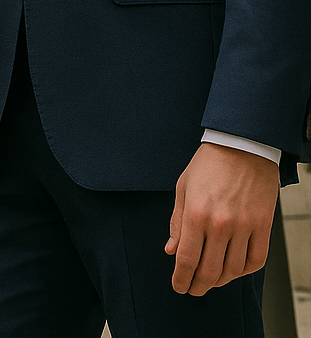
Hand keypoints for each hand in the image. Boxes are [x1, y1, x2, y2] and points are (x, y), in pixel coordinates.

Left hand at [166, 142, 277, 294]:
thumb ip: (177, 221)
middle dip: (198, 286)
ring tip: (212, 280)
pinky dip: (244, 271)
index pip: (187, 259)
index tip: (179, 286)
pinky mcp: (263, 225)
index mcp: (196, 213)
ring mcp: (244, 226)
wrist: (242, 144)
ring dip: (220, 281)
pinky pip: (256, 260)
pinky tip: (234, 268)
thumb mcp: (184, 187)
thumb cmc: (209, 163)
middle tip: (193, 289)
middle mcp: (220, 223)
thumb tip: (171, 250)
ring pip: (233, 270)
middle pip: (209, 271)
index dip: (181, 279)